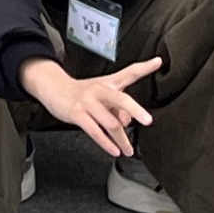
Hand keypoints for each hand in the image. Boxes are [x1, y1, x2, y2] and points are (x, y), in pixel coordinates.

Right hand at [19, 52, 167, 157]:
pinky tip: (114, 150)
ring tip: (128, 149)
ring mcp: (88, 102)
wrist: (55, 89)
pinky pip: (95, 131)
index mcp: (108, 83)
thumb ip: (118, 108)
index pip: (129, 72)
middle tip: (148, 121)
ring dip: (122, 139)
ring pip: (110, 122)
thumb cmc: (82, 93)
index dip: (144, 67)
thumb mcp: (101, 95)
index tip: (158, 62)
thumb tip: (127, 123)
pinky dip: (106, 143)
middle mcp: (100, 90)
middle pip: (121, 99)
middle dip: (135, 110)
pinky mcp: (77, 113)